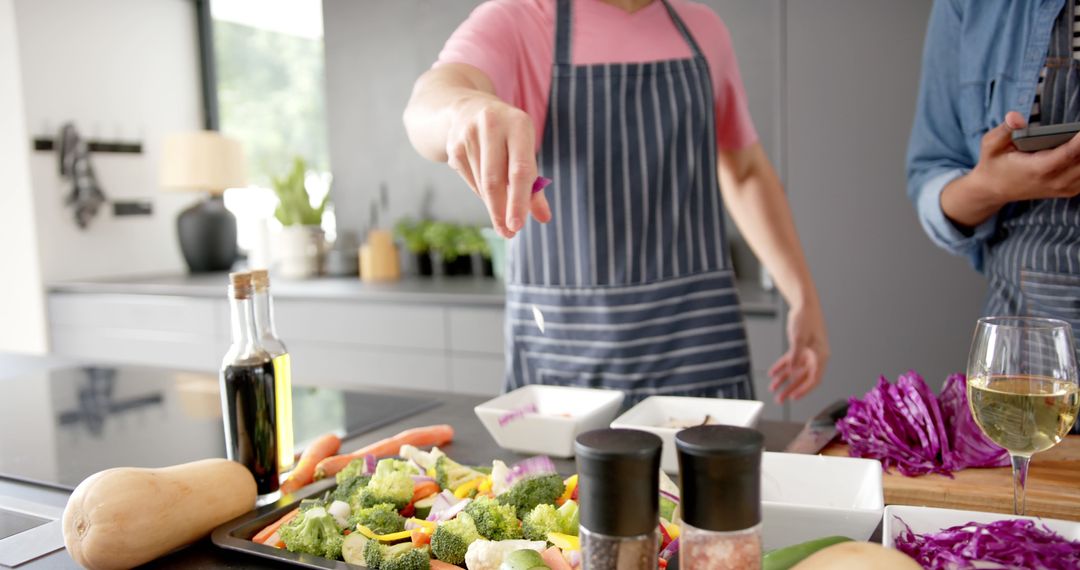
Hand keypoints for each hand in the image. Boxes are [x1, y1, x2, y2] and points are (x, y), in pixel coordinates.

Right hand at [446, 95, 551, 237]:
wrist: (468, 109)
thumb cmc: (507, 137)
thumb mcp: (524, 150)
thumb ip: (534, 185)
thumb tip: (544, 218)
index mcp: (518, 123)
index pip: (520, 170)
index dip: (519, 200)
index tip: (518, 225)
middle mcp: (492, 124)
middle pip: (495, 180)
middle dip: (501, 211)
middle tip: (508, 233)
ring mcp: (469, 134)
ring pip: (482, 183)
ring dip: (492, 204)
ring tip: (501, 214)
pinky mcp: (453, 145)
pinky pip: (470, 180)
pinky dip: (481, 193)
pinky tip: (487, 191)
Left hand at [768, 299, 829, 403]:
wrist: (804, 304)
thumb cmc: (806, 318)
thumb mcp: (799, 338)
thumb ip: (795, 355)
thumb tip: (792, 370)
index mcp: (821, 356)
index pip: (814, 379)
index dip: (804, 390)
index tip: (794, 398)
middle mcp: (815, 356)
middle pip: (803, 378)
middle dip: (791, 389)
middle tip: (780, 399)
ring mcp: (807, 353)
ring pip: (795, 372)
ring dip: (784, 380)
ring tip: (773, 389)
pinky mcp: (799, 348)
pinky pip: (790, 362)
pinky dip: (781, 368)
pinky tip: (773, 374)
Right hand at [945, 111, 1079, 226]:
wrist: (993, 189)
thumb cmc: (994, 163)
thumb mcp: (990, 145)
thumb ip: (1004, 130)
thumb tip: (1015, 116)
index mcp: (1036, 169)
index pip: (1068, 153)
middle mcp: (1053, 181)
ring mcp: (1062, 188)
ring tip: (1079, 135)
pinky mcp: (1068, 189)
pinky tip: (1079, 150)